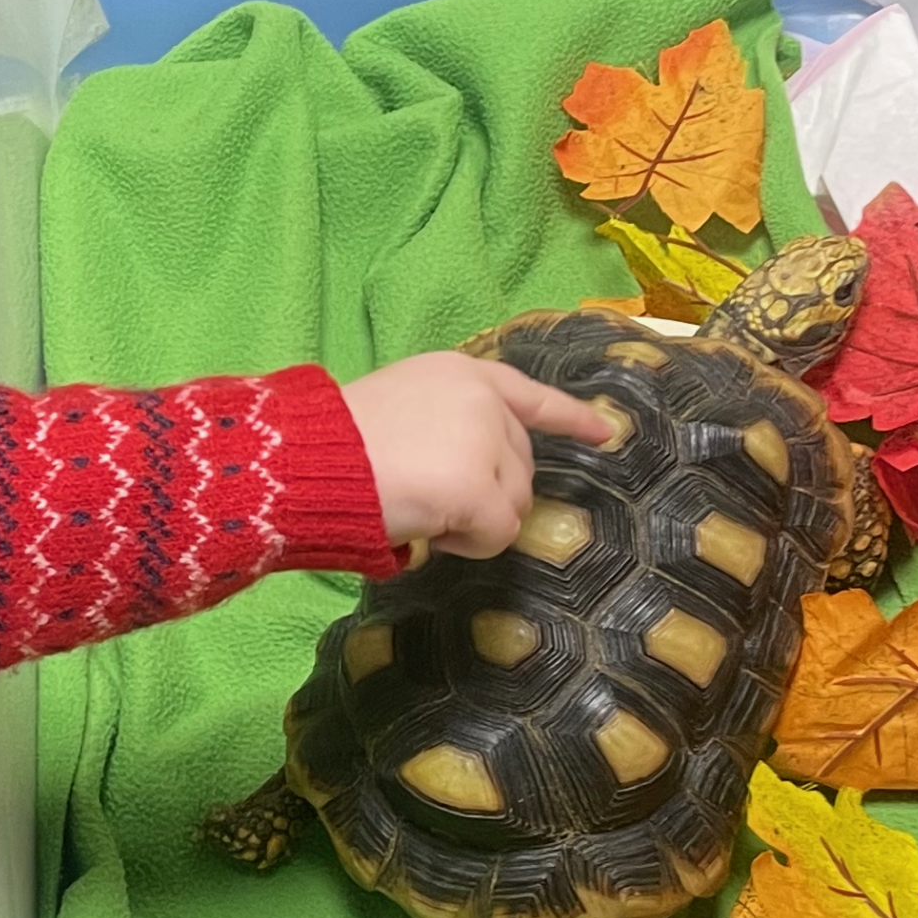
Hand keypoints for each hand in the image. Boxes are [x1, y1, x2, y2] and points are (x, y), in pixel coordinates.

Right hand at [341, 352, 614, 559]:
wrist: (311, 460)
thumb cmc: (338, 442)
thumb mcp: (401, 409)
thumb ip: (447, 425)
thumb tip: (474, 475)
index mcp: (461, 373)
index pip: (529, 395)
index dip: (570, 417)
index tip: (605, 433)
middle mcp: (483, 399)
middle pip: (521, 466)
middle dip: (488, 493)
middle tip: (430, 499)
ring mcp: (484, 442)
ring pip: (514, 505)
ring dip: (474, 521)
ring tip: (421, 509)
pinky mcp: (478, 487)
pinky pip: (498, 535)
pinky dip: (468, 544)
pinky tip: (430, 529)